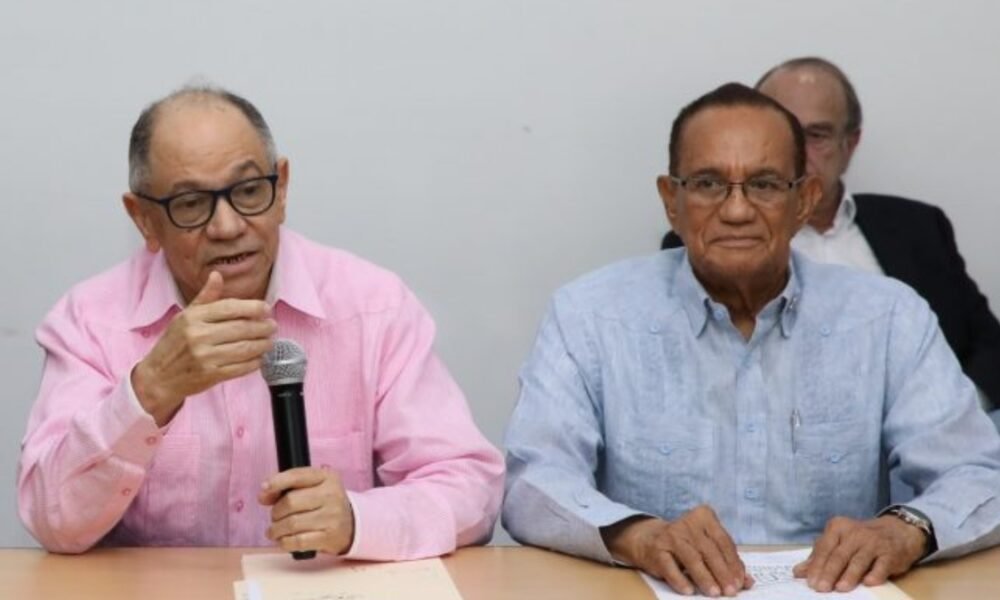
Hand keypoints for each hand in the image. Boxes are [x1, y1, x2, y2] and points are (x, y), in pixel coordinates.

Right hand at [131, 271, 275, 424]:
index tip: (266, 308)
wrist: (158, 377)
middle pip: (241, 328)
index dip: (253, 307)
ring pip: (244, 348)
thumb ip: (205, 297)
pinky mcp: (211, 375)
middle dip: (262, 327)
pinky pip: (241, 367)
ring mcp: (205, 357)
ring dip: (262, 344)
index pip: (230, 307)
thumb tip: (217, 275)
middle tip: (272, 326)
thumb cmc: (174, 344)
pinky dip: (255, 362)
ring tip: (270, 341)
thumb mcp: (185, 316)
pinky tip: (260, 358)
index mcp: (193, 317)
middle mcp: (198, 335)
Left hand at [259, 467, 355, 555]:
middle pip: (290, 502)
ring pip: (291, 523)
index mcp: (327, 477)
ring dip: (276, 529)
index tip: (263, 490)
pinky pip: (297, 541)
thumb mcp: (313, 487)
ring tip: (275, 530)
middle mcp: (331, 495)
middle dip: (276, 511)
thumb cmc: (325, 504)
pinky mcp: (328, 537)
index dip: (276, 482)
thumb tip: (263, 495)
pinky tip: (283, 539)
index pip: (297, 475)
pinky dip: (284, 542)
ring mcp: (332, 517)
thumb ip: (288, 487)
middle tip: (276, 516)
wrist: (352, 525)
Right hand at [602, 506, 751, 596]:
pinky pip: (670, 567)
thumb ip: (726, 561)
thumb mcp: (706, 546)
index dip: (733, 563)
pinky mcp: (656, 550)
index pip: (723, 541)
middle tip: (731, 590)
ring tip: (714, 593)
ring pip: (691, 558)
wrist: (649, 539)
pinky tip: (689, 590)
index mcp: (703, 517)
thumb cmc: (686, 544)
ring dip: (704, 577)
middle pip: (709, 550)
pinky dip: (680, 580)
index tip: (741, 581)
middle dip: (722, 572)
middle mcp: (687, 523)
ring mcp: (670, 536)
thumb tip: (748, 582)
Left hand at [794, 515, 927, 591]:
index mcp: (838, 528)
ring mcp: (874, 543)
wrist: (897, 532)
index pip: (824, 548)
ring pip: (858, 561)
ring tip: (839, 589)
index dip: (816, 566)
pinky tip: (868, 583)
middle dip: (829, 573)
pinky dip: (875, 574)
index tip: (809, 582)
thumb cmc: (860, 540)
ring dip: (849, 575)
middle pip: (839, 555)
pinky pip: (881, 566)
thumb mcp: (838, 542)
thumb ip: (819, 556)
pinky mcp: (890, 554)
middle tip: (820, 588)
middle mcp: (855, 533)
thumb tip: (798, 572)